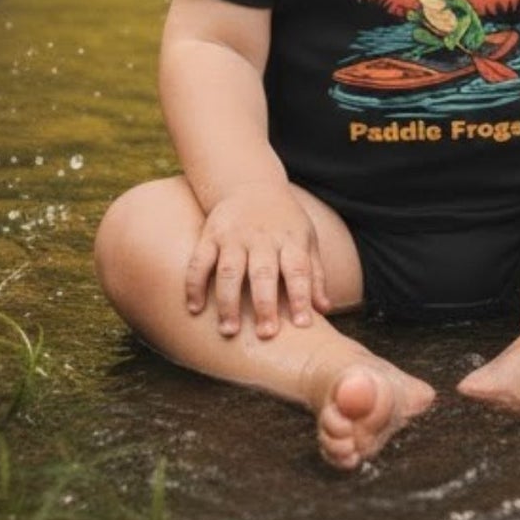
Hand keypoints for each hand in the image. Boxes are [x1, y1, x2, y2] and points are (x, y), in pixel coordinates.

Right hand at [186, 180, 330, 339]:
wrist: (251, 184)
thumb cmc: (284, 222)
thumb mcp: (306, 240)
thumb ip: (314, 274)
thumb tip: (325, 310)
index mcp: (290, 239)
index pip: (299, 269)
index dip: (301, 296)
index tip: (303, 324)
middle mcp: (262, 237)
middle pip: (263, 272)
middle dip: (264, 304)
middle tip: (266, 335)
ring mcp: (234, 235)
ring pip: (229, 270)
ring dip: (228, 302)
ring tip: (229, 331)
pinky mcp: (210, 234)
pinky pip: (199, 262)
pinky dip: (195, 285)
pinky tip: (195, 309)